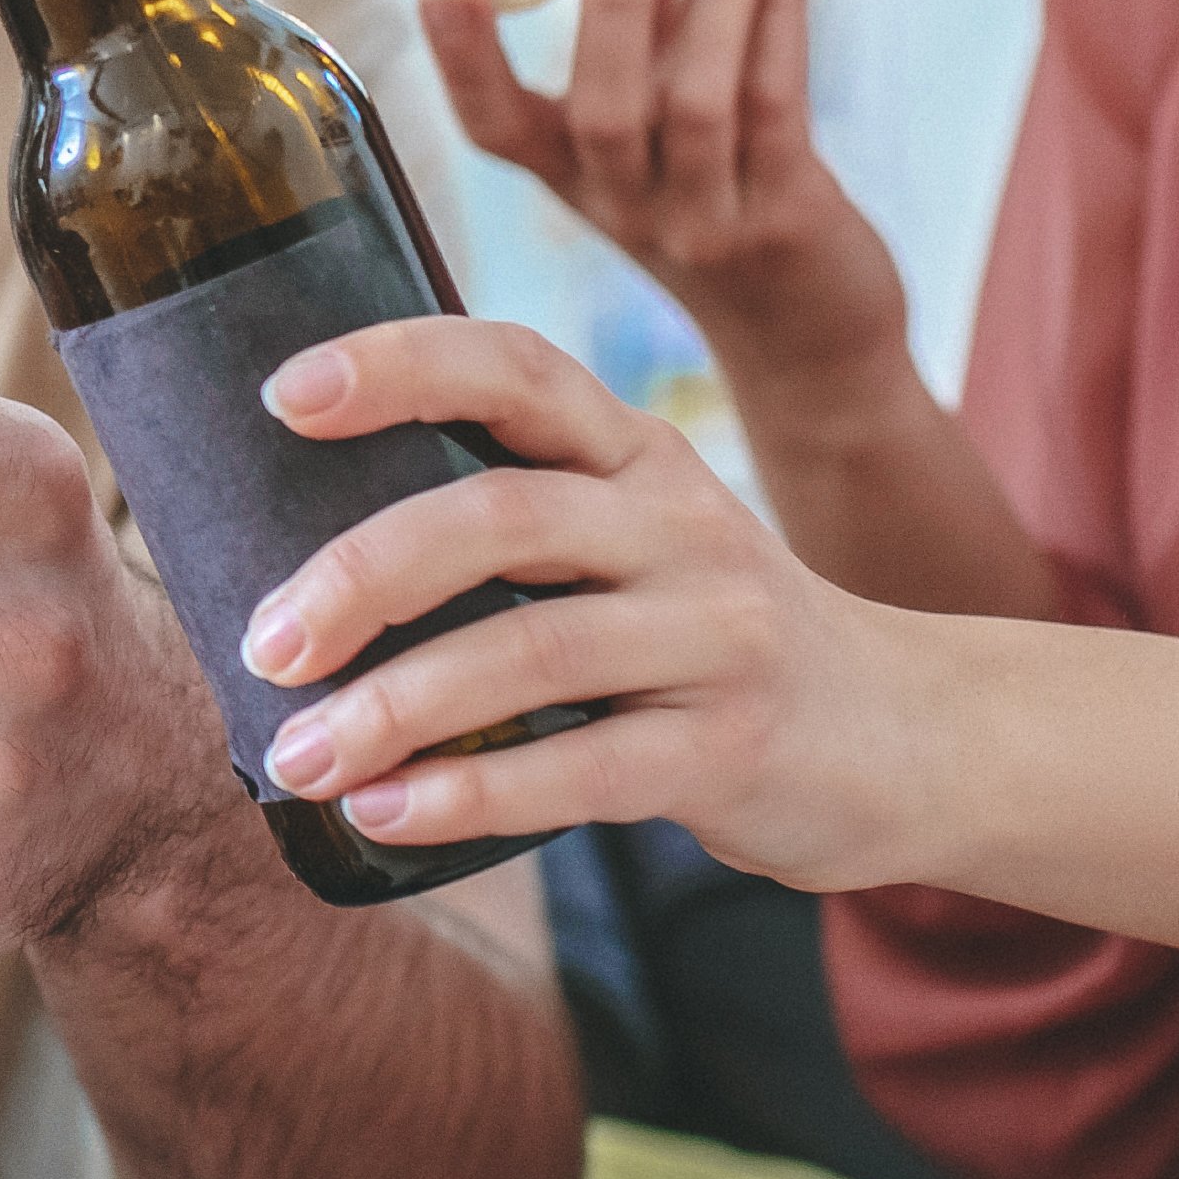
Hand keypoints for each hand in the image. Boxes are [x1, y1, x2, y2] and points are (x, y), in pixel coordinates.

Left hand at [232, 314, 936, 891]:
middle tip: (264, 647)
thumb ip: (514, 523)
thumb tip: (298, 568)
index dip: (401, 365)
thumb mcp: (637, 540)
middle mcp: (678, 522)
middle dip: (364, 576)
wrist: (914, 736)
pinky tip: (385, 812)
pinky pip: (586, 768)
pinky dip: (472, 793)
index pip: (516, 368)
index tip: (285, 396)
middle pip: (503, 516)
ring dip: (397, 707)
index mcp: (634, 454)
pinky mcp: (733, 747)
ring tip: (298, 758)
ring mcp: (717, 634)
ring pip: (535, 650)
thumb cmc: (712, 635)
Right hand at [425, 0, 913, 407]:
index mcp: (571, 178)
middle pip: (603, 110)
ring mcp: (702, 222)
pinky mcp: (783, 220)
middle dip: (616, 2)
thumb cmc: (727, 201)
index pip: (495, 129)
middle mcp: (624, 208)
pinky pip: (776, 103)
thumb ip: (649, 28)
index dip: (463, 61)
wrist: (808, 341)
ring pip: (700, 100)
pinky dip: (780, 15)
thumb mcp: (662, 129)